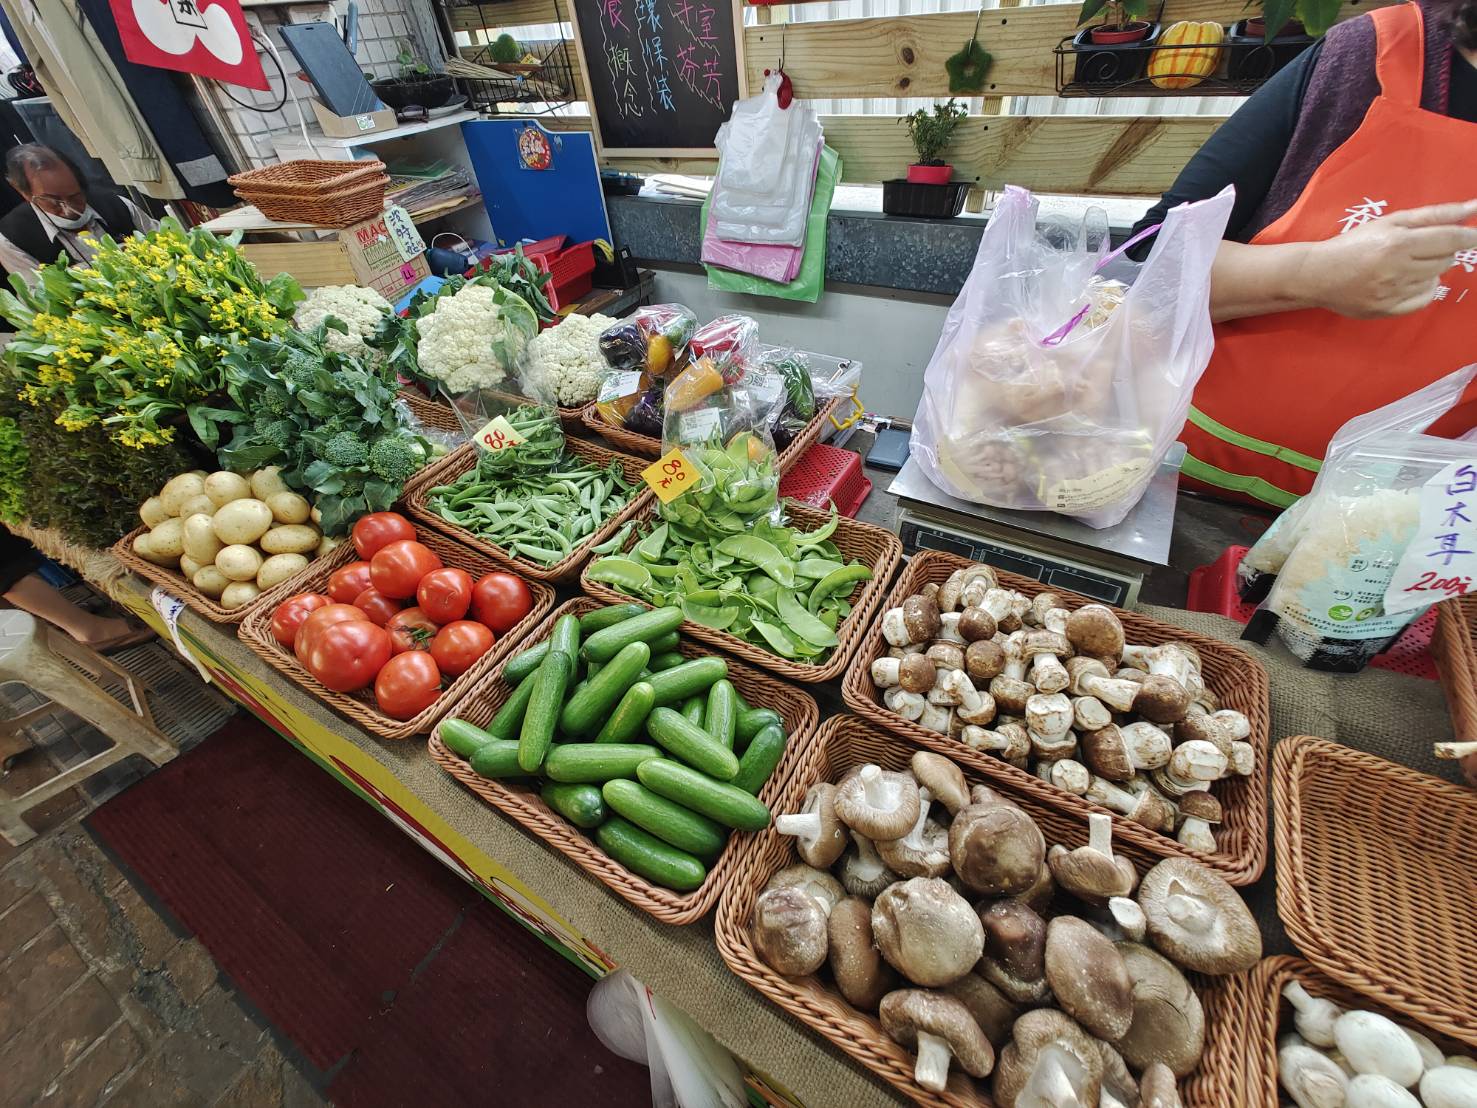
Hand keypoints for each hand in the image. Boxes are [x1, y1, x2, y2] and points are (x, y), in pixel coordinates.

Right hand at [1301, 199, 1476, 318]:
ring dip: (1429, 269)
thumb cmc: (1355, 243)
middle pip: (1446, 259)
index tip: (1475, 236)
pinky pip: (1424, 299)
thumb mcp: (1391, 222)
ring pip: (1436, 278)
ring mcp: (1392, 293)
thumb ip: (1433, 215)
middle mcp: (1397, 269)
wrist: (1317, 274)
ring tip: (1406, 264)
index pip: (1450, 238)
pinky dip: (1424, 288)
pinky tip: (1407, 280)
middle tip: (1420, 247)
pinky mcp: (1387, 310)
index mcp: (1398, 243)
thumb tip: (1473, 208)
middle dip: (1441, 251)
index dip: (1469, 236)